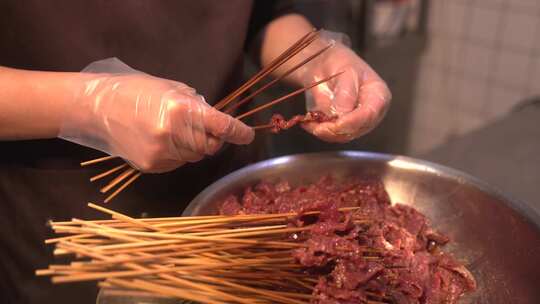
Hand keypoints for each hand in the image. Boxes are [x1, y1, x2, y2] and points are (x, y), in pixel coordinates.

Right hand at [59, 58, 253, 172]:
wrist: (98, 108)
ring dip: (194, 146)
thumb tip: (215, 121)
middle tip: (203, 127)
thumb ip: (197, 106)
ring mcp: (162, 153)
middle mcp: (174, 134)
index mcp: (181, 110)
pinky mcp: (152, 166)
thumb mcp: (171, 88)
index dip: (238, 132)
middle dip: (212, 138)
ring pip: (195, 157)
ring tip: (174, 131)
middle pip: (210, 146)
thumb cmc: (136, 91)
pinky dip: (178, 154)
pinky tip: (162, 140)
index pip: (221, 126)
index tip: (248, 135)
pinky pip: (178, 163)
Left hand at [296, 31, 391, 142]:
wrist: (325, 66)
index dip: (353, 121)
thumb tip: (342, 114)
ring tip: (309, 121)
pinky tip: (307, 122)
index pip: (369, 114)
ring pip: (342, 136)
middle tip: (318, 126)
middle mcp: (370, 113)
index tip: (337, 124)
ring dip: (324, 132)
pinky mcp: (342, 128)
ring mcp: (356, 122)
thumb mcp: (345, 71)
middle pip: (356, 129)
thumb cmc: (339, 64)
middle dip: (336, 130)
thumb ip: (345, 93)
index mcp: (378, 96)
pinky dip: (317, 130)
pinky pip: (330, 135)